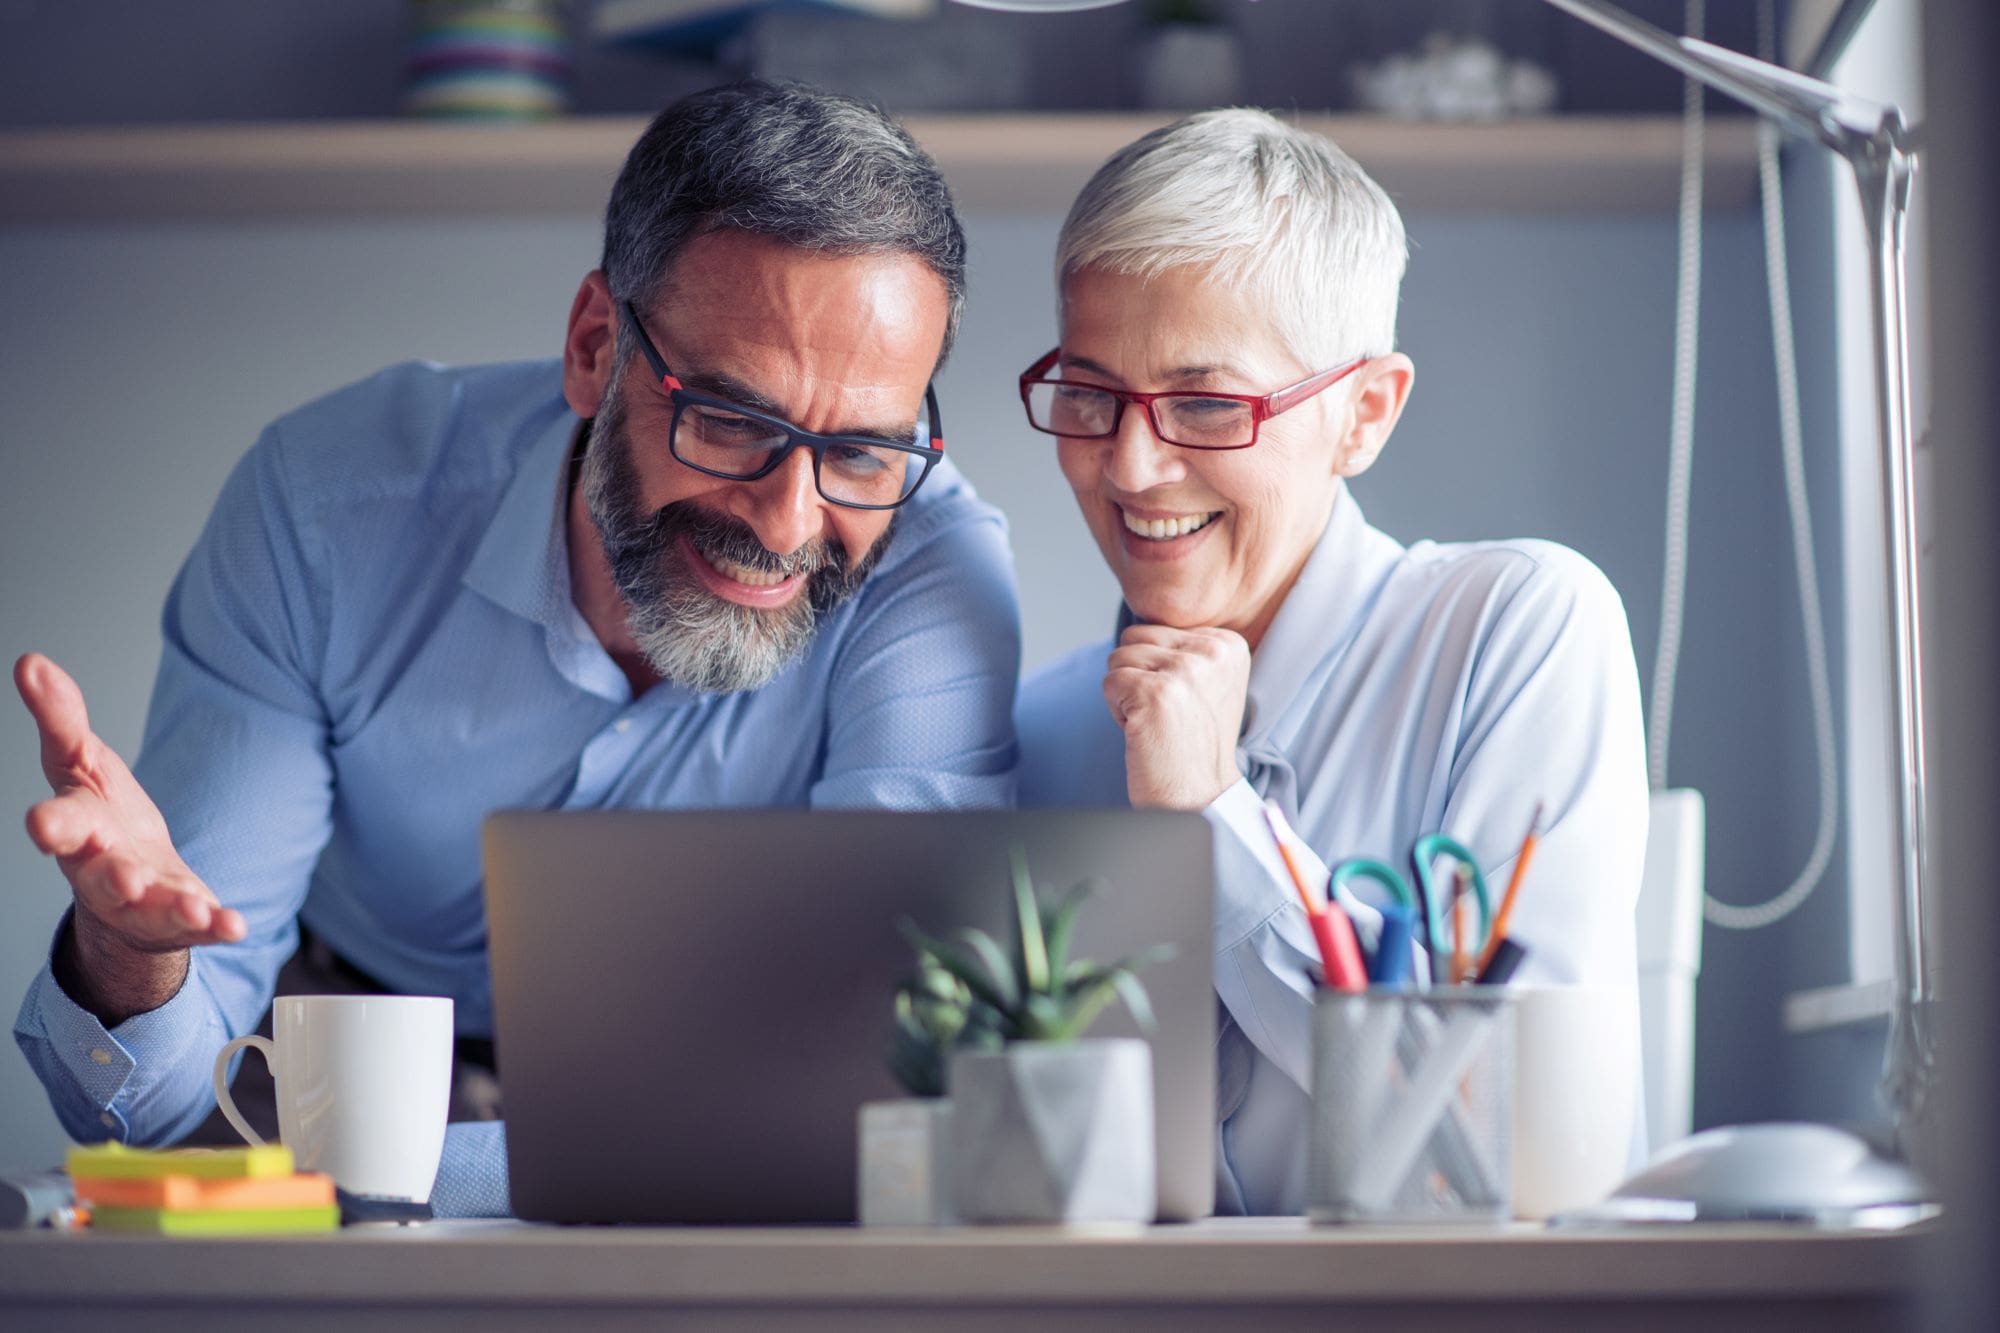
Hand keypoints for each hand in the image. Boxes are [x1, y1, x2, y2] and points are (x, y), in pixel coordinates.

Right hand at [16, 653, 243, 967]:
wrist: (129, 884)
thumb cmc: (99, 816)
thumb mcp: (80, 760)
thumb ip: (60, 718)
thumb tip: (30, 661)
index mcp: (78, 828)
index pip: (60, 823)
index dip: (51, 823)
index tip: (41, 823)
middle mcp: (103, 869)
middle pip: (101, 876)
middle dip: (112, 878)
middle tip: (125, 882)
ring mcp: (142, 899)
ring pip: (150, 907)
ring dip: (171, 907)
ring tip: (194, 908)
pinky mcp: (178, 917)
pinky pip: (198, 924)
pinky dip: (216, 925)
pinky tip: (235, 925)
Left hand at [1102, 625, 1250, 810]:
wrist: (1197, 795)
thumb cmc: (1192, 743)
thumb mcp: (1207, 683)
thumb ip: (1183, 647)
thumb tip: (1138, 622)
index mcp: (1229, 645)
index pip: (1158, 628)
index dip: (1157, 667)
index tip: (1183, 701)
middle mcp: (1212, 653)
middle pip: (1135, 637)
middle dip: (1138, 675)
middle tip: (1165, 713)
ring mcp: (1184, 671)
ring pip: (1118, 658)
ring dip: (1127, 694)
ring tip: (1156, 722)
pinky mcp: (1154, 692)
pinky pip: (1108, 682)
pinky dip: (1116, 711)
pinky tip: (1145, 732)